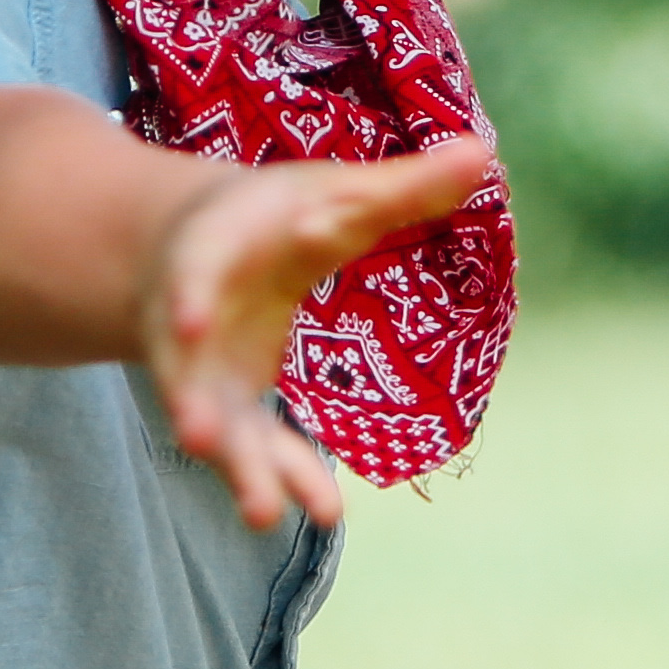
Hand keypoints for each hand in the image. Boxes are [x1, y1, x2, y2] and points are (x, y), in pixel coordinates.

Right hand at [132, 136, 502, 530]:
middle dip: (196, 406)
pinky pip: (252, 448)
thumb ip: (402, 188)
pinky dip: (282, 475)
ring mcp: (202, 372)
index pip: (194, 269)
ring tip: (262, 513)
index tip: (188, 321)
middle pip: (186, 368)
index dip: (189, 295)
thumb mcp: (331, 194)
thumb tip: (482, 155)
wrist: (190, 248)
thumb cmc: (270, 218)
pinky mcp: (224, 408)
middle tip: (199, 440)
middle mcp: (191, 319)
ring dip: (239, 466)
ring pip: (214, 426)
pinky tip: (324, 509)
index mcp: (209, 248)